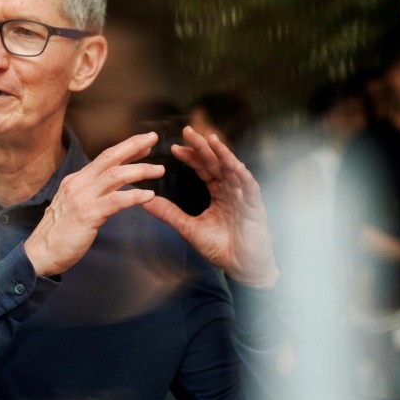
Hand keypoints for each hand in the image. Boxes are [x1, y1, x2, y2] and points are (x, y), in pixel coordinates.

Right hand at [24, 132, 162, 276]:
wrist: (41, 253)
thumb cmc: (60, 234)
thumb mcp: (73, 205)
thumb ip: (91, 193)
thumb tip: (112, 186)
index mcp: (75, 181)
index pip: (104, 158)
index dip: (126, 149)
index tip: (144, 144)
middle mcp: (78, 184)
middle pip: (109, 158)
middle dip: (133, 146)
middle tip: (153, 138)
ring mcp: (82, 198)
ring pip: (115, 175)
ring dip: (140, 170)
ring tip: (159, 170)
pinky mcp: (87, 215)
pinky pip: (116, 201)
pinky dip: (134, 196)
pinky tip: (149, 195)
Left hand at [143, 126, 278, 286]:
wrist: (243, 267)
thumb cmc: (220, 248)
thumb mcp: (188, 228)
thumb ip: (169, 213)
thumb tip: (144, 202)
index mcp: (219, 193)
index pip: (203, 169)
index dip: (190, 157)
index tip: (173, 148)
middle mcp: (232, 190)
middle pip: (216, 163)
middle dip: (202, 147)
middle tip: (187, 131)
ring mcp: (244, 195)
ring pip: (232, 168)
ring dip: (221, 152)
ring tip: (209, 138)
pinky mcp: (255, 204)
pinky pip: (247, 184)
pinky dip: (239, 171)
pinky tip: (229, 161)